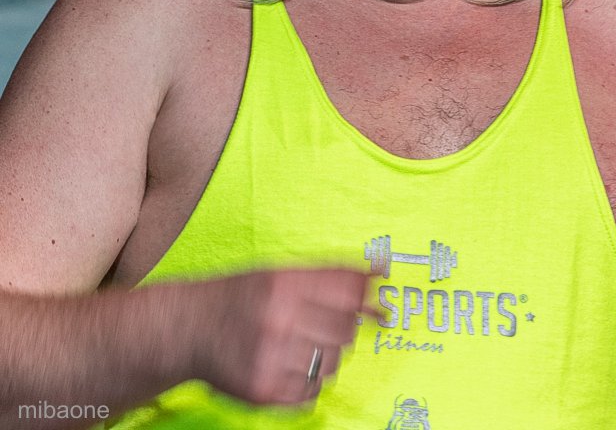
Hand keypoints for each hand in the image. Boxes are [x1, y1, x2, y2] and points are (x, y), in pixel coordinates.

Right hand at [190, 268, 372, 406]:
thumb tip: (377, 274)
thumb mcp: (280, 271)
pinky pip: (313, 392)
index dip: (366, 295)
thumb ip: (329, 274)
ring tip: (301, 342)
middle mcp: (279, 319)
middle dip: (344, 325)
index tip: (374, 299)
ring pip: (334, 363)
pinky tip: (290, 363)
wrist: (189, 327)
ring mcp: (272, 359)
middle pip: (346, 329)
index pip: (349, 291)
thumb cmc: (241, 295)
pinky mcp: (264, 391)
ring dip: (326, 353)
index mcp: (284, 283)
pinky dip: (309, 381)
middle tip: (323, 320)